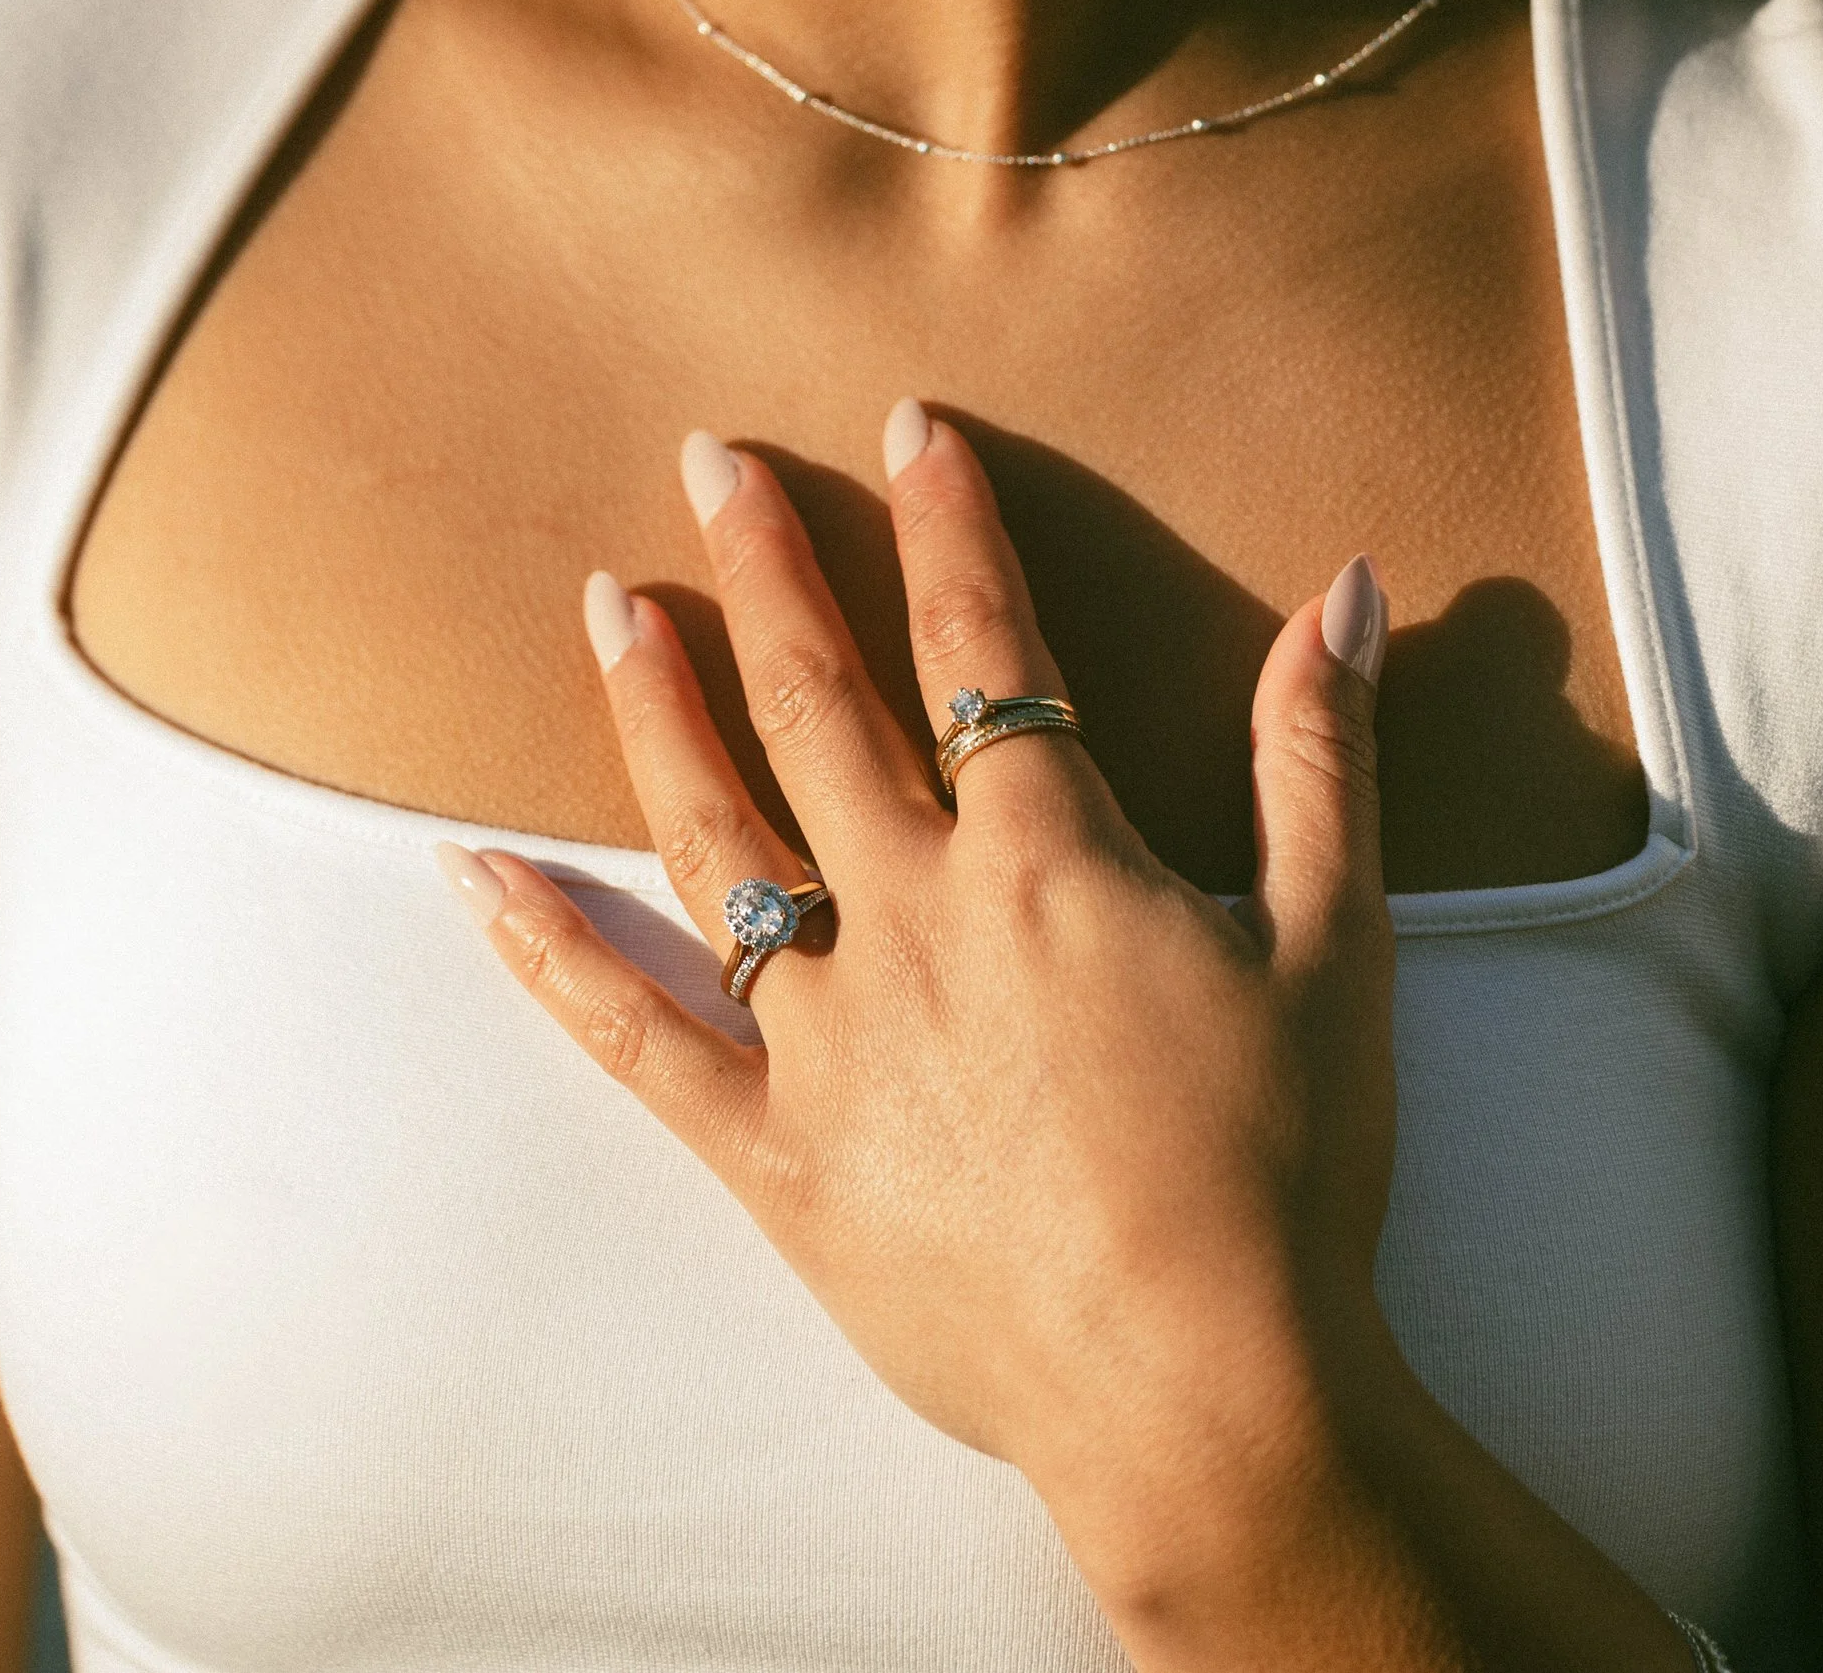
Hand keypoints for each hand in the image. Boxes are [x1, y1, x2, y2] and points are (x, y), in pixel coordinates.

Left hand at [441, 400, 1402, 1627]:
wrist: (1204, 1396)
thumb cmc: (1289, 1173)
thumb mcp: (1341, 941)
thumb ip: (1324, 753)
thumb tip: (1349, 590)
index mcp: (1051, 857)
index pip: (986, 642)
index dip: (947, 522)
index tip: (907, 426)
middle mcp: (918, 918)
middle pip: (819, 703)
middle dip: (764, 567)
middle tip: (709, 462)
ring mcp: (830, 1036)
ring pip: (714, 836)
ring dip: (656, 708)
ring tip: (609, 603)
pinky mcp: (775, 1155)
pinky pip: (635, 1038)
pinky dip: (548, 953)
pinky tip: (473, 877)